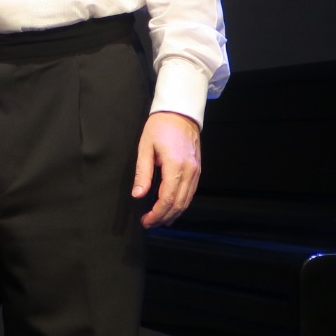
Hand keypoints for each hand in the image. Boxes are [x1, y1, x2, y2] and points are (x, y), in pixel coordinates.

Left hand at [132, 110, 200, 229]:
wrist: (180, 112)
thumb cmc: (160, 127)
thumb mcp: (145, 147)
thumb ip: (143, 173)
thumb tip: (138, 194)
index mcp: (175, 165)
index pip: (167, 198)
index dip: (156, 213)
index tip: (145, 220)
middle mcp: (190, 171)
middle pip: (179, 204)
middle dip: (164, 217)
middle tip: (149, 223)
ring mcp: (196, 171)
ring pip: (187, 201)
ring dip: (173, 213)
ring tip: (158, 220)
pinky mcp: (198, 170)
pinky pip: (191, 193)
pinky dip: (181, 204)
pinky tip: (171, 208)